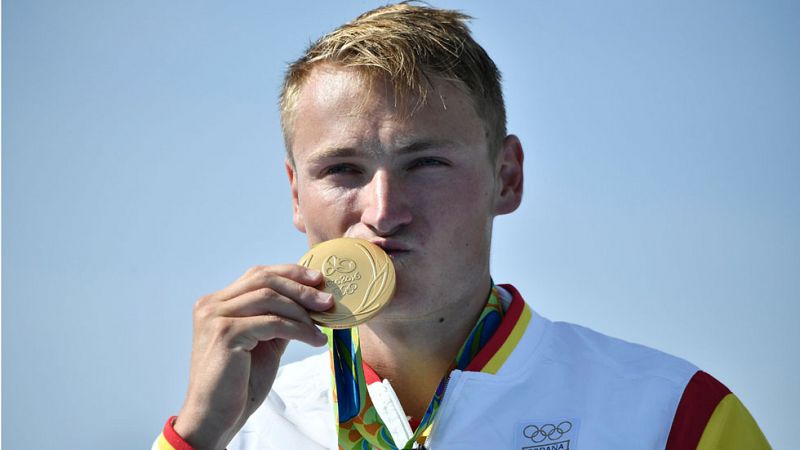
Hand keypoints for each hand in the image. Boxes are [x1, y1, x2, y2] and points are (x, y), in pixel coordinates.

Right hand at [172, 264, 332, 448]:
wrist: (215, 417)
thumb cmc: (238, 384)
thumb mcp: (263, 344)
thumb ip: (278, 321)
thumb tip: (311, 305)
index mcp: (217, 303)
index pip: (258, 275)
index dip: (291, 273)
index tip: (318, 280)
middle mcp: (212, 305)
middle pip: (264, 280)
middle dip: (301, 288)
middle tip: (328, 300)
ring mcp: (215, 317)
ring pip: (270, 298)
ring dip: (302, 310)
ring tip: (323, 325)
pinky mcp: (226, 333)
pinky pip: (272, 323)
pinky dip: (298, 329)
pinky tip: (315, 340)